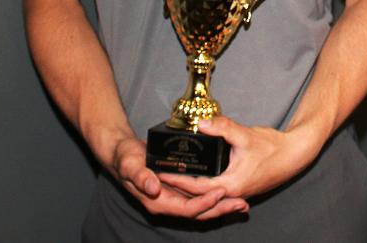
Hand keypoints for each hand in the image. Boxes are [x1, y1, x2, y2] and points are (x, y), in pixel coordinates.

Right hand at [110, 135, 248, 218]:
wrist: (123, 154)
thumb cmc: (125, 158)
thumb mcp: (130, 164)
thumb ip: (140, 176)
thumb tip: (153, 186)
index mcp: (158, 201)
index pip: (187, 208)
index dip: (205, 203)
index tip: (222, 192)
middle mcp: (169, 202)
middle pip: (199, 212)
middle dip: (221, 209)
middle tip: (242, 205)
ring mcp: (175, 196)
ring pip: (203, 206)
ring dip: (222, 205)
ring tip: (243, 203)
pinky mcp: (180, 188)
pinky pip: (200, 196)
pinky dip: (215, 195)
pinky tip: (230, 191)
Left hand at [159, 116, 314, 212]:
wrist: (294, 155)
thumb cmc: (273, 147)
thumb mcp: (246, 135)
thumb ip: (223, 128)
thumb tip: (202, 123)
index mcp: (230, 185)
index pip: (195, 187)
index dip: (175, 180)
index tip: (159, 174)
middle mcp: (231, 194)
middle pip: (197, 196)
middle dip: (177, 186)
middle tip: (158, 176)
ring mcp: (236, 194)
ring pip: (205, 196)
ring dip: (188, 188)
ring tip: (171, 177)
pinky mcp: (240, 189)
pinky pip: (215, 193)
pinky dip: (201, 188)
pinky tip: (194, 180)